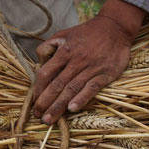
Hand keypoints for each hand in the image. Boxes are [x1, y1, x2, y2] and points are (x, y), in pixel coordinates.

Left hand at [33, 0, 145, 124]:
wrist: (115, 28)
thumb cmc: (86, 33)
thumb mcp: (63, 34)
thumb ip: (48, 47)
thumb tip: (39, 64)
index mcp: (65, 51)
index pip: (46, 73)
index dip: (38, 89)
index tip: (34, 101)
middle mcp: (76, 61)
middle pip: (57, 84)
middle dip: (46, 102)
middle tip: (38, 116)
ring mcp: (91, 68)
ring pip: (72, 89)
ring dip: (59, 106)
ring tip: (49, 119)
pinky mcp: (105, 74)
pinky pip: (91, 88)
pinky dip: (82, 99)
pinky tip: (72, 109)